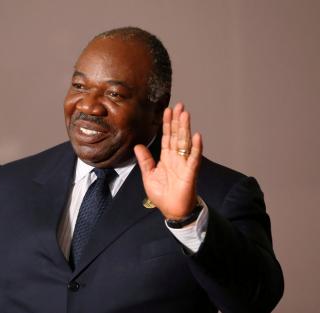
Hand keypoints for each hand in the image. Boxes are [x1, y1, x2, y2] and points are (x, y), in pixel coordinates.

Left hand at [134, 103, 202, 219]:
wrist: (172, 210)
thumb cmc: (162, 194)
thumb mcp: (149, 175)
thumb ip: (145, 160)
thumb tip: (138, 146)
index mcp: (166, 158)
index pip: (167, 137)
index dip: (167, 123)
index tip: (168, 110)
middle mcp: (176, 158)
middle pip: (177, 135)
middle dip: (177, 120)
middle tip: (179, 105)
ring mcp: (184, 164)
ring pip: (185, 142)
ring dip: (185, 128)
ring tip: (186, 114)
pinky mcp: (190, 173)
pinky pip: (194, 158)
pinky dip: (196, 147)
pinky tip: (197, 136)